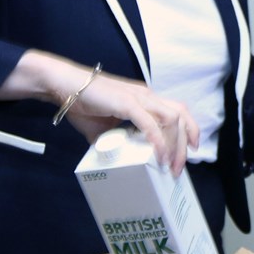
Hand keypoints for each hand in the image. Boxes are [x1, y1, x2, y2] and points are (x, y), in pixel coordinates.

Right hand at [63, 69, 198, 175]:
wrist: (63, 85)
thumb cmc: (82, 103)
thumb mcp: (103, 129)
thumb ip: (114, 141)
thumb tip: (115, 159)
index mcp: (146, 99)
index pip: (178, 112)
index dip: (189, 130)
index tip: (191, 149)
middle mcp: (148, 96)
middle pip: (180, 117)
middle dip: (184, 145)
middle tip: (178, 167)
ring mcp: (139, 98)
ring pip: (171, 119)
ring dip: (174, 145)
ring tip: (169, 165)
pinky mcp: (127, 103)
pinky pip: (149, 123)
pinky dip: (157, 140)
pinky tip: (158, 155)